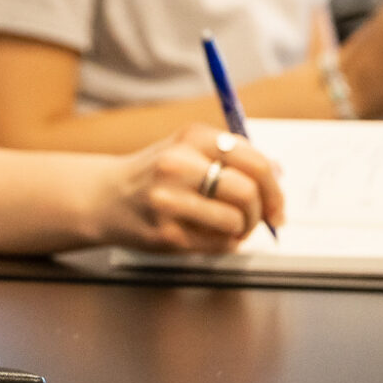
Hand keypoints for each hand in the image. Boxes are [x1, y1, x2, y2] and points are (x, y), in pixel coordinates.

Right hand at [91, 124, 284, 252]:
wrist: (104, 197)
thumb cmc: (156, 175)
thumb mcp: (188, 150)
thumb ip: (231, 156)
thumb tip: (278, 172)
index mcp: (190, 138)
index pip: (254, 161)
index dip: (275, 188)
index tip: (276, 205)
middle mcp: (177, 164)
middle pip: (247, 191)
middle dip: (260, 212)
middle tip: (254, 220)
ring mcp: (168, 200)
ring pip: (235, 220)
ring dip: (241, 230)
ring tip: (227, 227)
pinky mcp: (166, 233)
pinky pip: (219, 244)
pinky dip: (224, 244)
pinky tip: (205, 235)